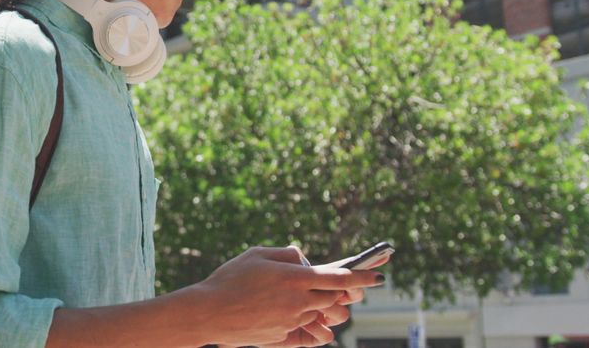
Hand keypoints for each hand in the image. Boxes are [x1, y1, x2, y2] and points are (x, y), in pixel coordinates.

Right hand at [193, 246, 383, 346]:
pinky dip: (306, 321)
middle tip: (344, 286)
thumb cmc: (229, 279)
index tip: (380, 276)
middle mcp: (299, 301)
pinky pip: (306, 329)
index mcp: (295, 278)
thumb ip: (285, 253)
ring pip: (321, 314)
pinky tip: (294, 313)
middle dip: (342, 292)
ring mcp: (292, 321)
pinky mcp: (284, 336)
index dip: (363, 276)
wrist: (208, 313)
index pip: (339, 277)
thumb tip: (302, 257)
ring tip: (306, 297)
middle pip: (335, 298)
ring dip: (321, 306)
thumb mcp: (256, 255)